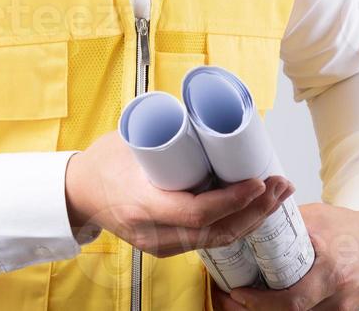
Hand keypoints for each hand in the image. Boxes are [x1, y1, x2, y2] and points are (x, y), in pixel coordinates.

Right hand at [64, 131, 294, 257]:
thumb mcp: (130, 141)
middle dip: (256, 210)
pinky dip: (235, 222)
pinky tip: (254, 207)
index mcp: (141, 205)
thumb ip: (167, 134)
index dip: (232, 201)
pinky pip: (208, 239)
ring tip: (276, 193)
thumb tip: (207, 113)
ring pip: (218, 239)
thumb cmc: (101, 162)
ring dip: (252, 217)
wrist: (78, 193)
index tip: (257, 182)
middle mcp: (154, 233)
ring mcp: (161, 244)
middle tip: (280, 184)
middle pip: (216, 232)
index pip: (196, 214)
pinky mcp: (167, 245)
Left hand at [210, 204, 358, 310]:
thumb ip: (284, 222)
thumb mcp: (315, 217)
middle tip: (233, 300)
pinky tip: (272, 301)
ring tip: (247, 300)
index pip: (292, 300)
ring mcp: (343, 307)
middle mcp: (338, 294)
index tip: (237, 293)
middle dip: (259, 310)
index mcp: (330, 270)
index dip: (261, 302)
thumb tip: (248, 220)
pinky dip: (291, 310)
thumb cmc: (348, 227)